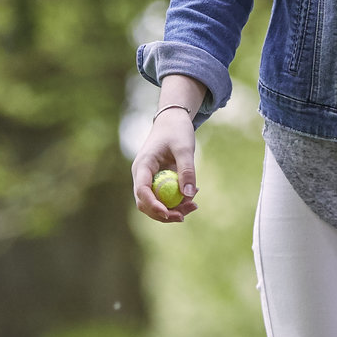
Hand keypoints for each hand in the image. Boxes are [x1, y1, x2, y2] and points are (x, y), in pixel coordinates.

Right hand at [132, 98, 201, 223]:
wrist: (172, 121)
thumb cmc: (177, 130)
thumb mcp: (185, 148)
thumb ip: (187, 170)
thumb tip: (188, 195)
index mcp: (143, 165)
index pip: (142, 190)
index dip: (153, 205)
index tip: (168, 213)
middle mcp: (141, 175)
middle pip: (145, 203)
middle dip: (163, 213)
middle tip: (184, 216)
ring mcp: (148, 179)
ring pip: (155, 203)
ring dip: (172, 209)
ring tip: (194, 205)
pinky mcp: (157, 181)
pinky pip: (164, 197)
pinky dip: (177, 201)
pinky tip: (192, 195)